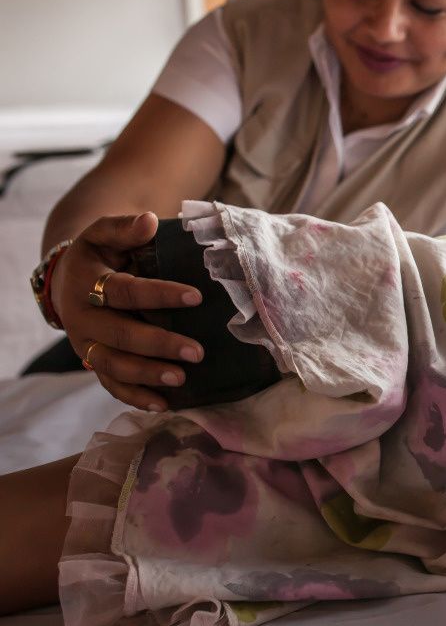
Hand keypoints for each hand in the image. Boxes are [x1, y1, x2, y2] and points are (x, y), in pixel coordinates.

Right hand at [51, 212, 203, 410]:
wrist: (69, 279)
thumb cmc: (101, 254)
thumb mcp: (105, 233)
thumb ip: (125, 227)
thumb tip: (148, 221)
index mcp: (87, 283)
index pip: (125, 291)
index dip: (159, 294)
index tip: (196, 297)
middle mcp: (83, 318)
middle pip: (120, 336)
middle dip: (159, 345)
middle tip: (197, 352)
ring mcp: (86, 344)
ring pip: (113, 366)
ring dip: (148, 375)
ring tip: (182, 379)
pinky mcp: (93, 362)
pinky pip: (111, 385)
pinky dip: (134, 397)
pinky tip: (163, 404)